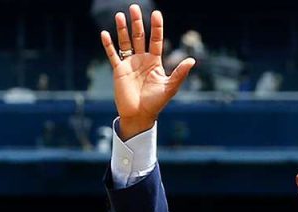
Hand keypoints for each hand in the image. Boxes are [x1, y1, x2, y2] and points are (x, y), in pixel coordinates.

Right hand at [99, 6, 194, 139]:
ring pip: (125, 42)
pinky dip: (108, 45)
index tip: (156, 13)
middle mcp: (142, 60)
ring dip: (123, 29)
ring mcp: (130, 64)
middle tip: (134, 7)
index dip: (156, 27)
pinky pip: (112, 55)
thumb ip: (180, 73)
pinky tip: (105, 34)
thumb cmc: (156, 103)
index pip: (155, 40)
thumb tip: (192, 60)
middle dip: (137, 23)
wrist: (140, 115)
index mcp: (155, 62)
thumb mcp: (170, 87)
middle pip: (139, 37)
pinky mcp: (118, 70)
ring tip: (120, 15)